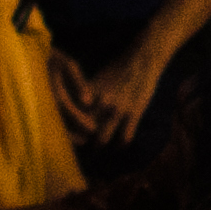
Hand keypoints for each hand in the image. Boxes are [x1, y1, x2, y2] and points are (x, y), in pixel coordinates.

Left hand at [58, 39, 173, 147]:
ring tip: (97, 150)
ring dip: (98, 147)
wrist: (142, 59)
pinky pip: (124, 138)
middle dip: (81, 142)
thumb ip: (86, 94)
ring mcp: (118, 109)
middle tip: (81, 146)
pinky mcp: (134, 113)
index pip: (73, 117)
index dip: (69, 128)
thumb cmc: (118, 69)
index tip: (68, 134)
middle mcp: (101, 102)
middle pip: (84, 131)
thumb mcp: (98, 79)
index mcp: (89, 93)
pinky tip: (118, 145)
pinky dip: (120, 145)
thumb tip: (76, 108)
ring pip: (102, 139)